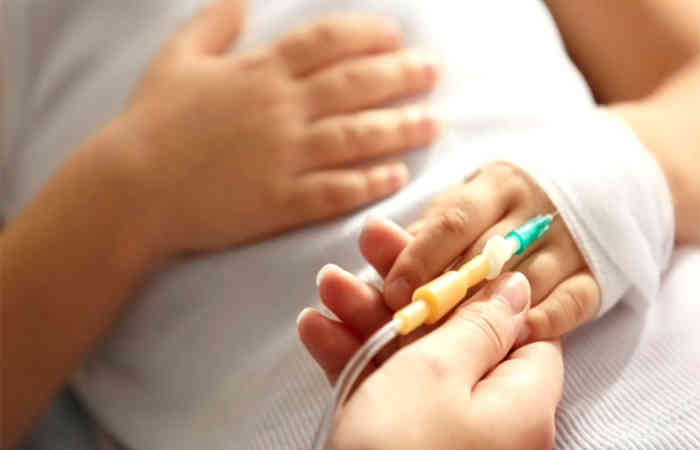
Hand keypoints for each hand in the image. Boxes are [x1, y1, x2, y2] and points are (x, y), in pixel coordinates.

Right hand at [113, 0, 438, 254]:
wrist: (131, 188)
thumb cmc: (151, 122)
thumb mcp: (177, 58)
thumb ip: (213, 24)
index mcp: (259, 72)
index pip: (327, 43)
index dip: (367, 36)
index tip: (395, 36)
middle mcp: (281, 111)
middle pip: (355, 86)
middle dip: (401, 75)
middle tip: (432, 72)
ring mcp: (285, 157)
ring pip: (357, 137)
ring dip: (401, 128)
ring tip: (433, 123)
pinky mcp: (282, 202)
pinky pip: (338, 191)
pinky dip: (371, 182)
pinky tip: (398, 176)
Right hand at [298, 219, 562, 449]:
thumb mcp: (440, 372)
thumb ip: (478, 324)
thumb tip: (516, 288)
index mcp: (520, 400)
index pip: (517, 325)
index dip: (480, 284)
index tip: (442, 253)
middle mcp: (488, 418)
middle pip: (452, 333)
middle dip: (406, 289)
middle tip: (369, 246)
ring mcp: (439, 432)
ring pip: (409, 359)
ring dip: (367, 319)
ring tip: (327, 284)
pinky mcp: (398, 443)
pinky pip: (383, 392)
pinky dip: (352, 360)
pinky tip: (315, 330)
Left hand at [380, 163, 599, 342]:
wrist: (595, 184)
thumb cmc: (506, 204)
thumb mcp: (466, 202)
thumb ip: (424, 229)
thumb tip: (373, 238)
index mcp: (494, 185)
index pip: (454, 220)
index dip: (420, 257)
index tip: (392, 292)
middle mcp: (534, 211)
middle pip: (486, 255)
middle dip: (446, 293)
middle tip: (415, 325)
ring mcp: (570, 243)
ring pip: (527, 281)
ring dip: (489, 314)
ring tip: (454, 341)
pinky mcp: (595, 275)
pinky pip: (573, 302)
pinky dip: (545, 321)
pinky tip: (515, 337)